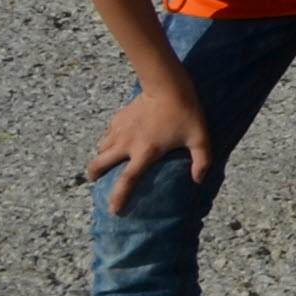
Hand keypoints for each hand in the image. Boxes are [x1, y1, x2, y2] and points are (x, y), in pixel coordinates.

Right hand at [86, 82, 211, 214]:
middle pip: (99, 164)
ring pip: (100, 148)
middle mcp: (126, 143)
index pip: (127, 180)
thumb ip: (201, 161)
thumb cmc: (186, 113)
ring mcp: (119, 130)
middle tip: (96, 181)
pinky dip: (108, 141)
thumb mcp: (200, 138)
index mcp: (145, 152)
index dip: (118, 197)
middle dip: (94, 175)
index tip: (113, 210)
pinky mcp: (117, 118)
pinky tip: (117, 141)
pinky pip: (107, 134)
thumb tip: (198, 180)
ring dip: (101, 157)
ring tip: (107, 161)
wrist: (168, 86)